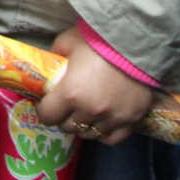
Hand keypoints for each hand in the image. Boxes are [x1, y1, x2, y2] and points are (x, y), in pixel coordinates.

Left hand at [34, 26, 154, 144]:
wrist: (135, 41)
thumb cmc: (98, 40)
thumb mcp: (66, 43)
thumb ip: (55, 57)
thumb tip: (49, 68)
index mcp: (70, 94)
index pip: (48, 117)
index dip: (44, 110)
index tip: (46, 104)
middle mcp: (90, 111)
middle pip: (68, 127)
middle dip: (63, 117)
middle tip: (66, 106)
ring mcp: (112, 119)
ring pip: (90, 134)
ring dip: (84, 125)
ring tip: (85, 112)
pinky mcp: (132, 120)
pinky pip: (112, 139)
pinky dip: (104, 133)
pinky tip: (102, 122)